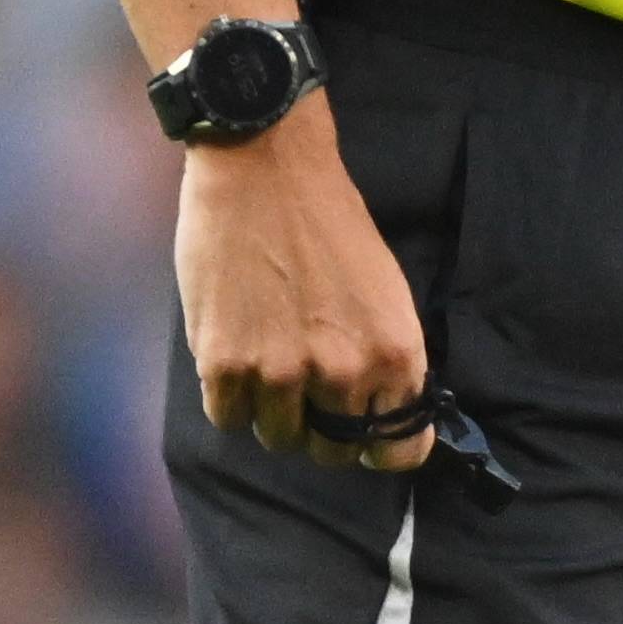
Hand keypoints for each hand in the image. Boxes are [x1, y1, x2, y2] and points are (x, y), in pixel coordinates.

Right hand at [176, 114, 436, 463]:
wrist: (265, 172)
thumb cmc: (330, 226)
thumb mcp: (388, 297)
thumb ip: (386, 360)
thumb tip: (380, 413)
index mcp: (396, 357)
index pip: (399, 451)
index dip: (379, 449)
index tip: (362, 434)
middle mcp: (344, 373)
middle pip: (332, 450)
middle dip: (321, 429)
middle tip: (305, 393)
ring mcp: (280, 372)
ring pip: (278, 437)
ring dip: (272, 414)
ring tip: (266, 369)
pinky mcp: (223, 361)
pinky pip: (228, 417)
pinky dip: (231, 400)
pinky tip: (234, 365)